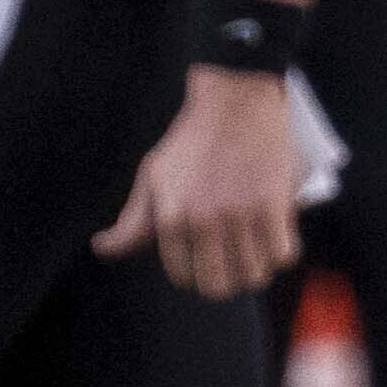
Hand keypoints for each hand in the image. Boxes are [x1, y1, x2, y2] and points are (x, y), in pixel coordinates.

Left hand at [94, 65, 347, 297]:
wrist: (237, 100)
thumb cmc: (194, 139)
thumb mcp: (154, 177)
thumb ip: (132, 220)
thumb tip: (103, 249)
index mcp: (170, 217)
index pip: (184, 277)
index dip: (197, 272)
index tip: (207, 258)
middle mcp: (203, 220)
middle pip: (219, 286)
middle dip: (227, 279)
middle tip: (234, 260)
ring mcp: (240, 214)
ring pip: (254, 275)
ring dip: (257, 266)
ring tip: (256, 247)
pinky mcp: (274, 205)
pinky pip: (283, 256)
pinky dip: (282, 251)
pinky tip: (276, 235)